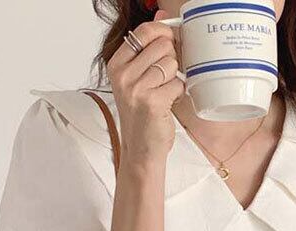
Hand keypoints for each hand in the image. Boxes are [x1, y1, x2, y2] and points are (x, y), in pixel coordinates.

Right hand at [106, 15, 185, 162]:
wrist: (141, 150)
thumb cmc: (142, 115)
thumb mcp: (139, 78)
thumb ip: (148, 47)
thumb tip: (162, 15)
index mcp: (117, 64)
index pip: (144, 31)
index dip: (163, 34)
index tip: (169, 44)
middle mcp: (123, 75)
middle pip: (162, 45)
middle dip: (171, 59)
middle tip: (165, 78)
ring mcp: (136, 88)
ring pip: (171, 64)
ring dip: (174, 78)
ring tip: (164, 93)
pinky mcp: (152, 102)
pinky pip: (177, 84)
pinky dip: (178, 93)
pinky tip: (168, 103)